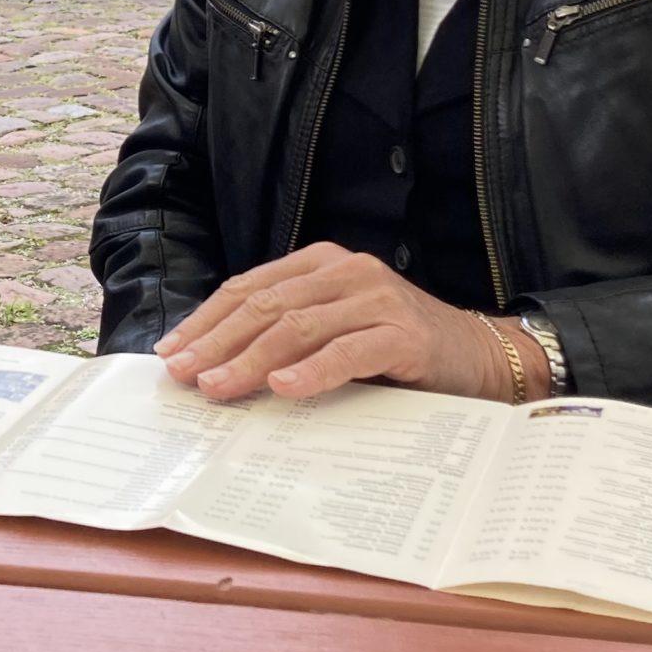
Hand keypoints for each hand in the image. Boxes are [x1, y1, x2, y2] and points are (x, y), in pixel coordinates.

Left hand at [155, 242, 548, 403]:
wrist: (481, 357)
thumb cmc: (395, 350)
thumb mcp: (334, 331)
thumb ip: (286, 335)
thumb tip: (213, 365)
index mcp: (321, 264)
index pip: (250, 289)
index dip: (206, 321)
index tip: (170, 353)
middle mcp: (346, 271)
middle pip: (266, 306)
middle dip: (217, 342)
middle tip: (182, 374)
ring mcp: (377, 298)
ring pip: (299, 327)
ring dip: (251, 360)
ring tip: (219, 387)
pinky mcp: (404, 333)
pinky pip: (349, 351)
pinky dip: (312, 370)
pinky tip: (283, 388)